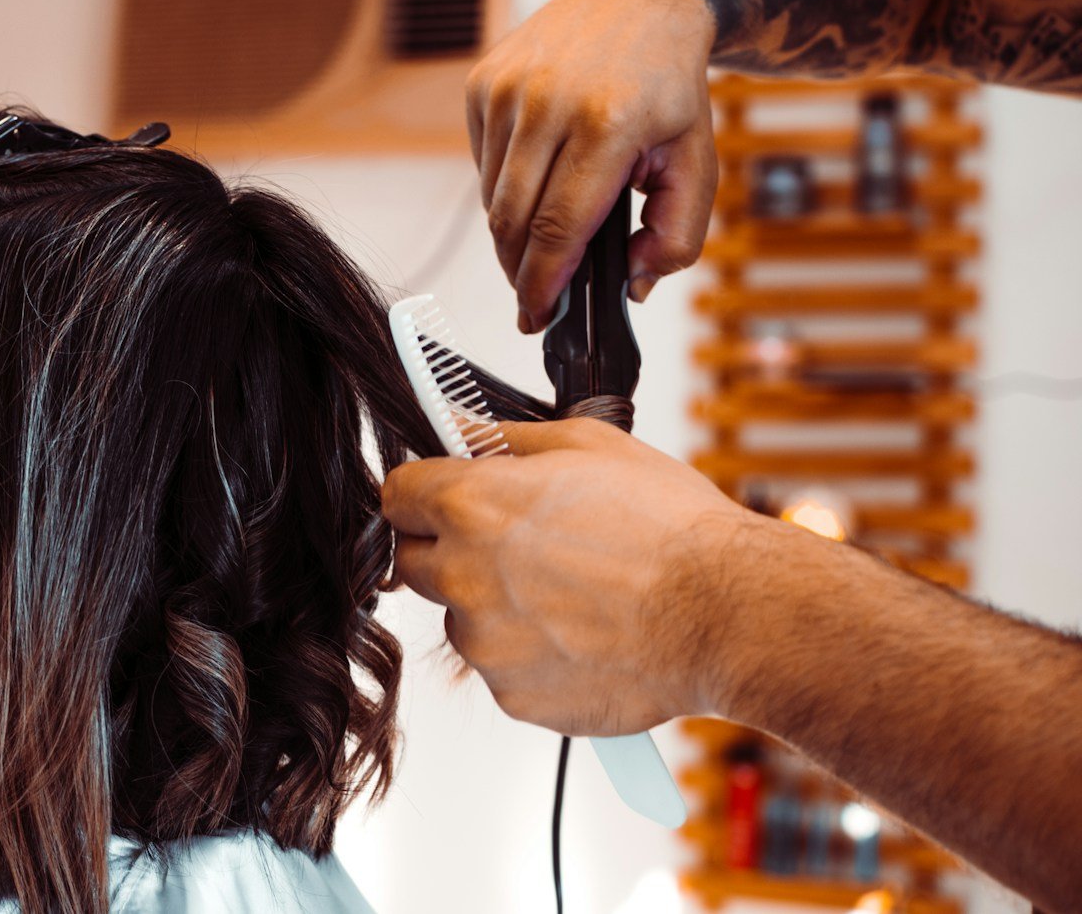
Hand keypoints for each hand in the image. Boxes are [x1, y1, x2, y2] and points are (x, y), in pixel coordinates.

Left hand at [381, 418, 758, 735]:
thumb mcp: (588, 446)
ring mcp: (486, 644)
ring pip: (463, 620)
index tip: (440, 498)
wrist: (727, 615)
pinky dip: (532, 657)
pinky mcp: (514, 697)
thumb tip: (462, 427)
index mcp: (472, 506)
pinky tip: (586, 635)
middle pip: (415, 561)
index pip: (396, 496)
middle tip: (516, 545)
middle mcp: (464, 576)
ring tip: (572, 594)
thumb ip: (506, 438)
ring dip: (496, 608)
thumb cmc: (671, 529)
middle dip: (450, 550)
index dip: (421, 493)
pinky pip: (504, 670)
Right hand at [466, 0, 719, 330]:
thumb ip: (679, 233)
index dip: (543, 282)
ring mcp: (509, 89)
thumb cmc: (668, 84)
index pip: (558, 227)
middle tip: (536, 296)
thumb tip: (634, 284)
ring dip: (513, 232)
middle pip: (513, 221)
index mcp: (608, 123)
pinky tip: (536, 181)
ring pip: (492, 197)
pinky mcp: (484, 83)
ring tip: (545, 235)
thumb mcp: (698, 159)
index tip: (537, 316)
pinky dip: (503, 189)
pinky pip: (482, 163)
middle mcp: (549, 102)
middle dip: (521, 270)